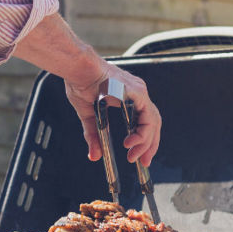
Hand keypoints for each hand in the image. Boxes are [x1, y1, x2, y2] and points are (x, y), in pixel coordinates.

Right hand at [13, 13, 161, 165]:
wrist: (79, 69)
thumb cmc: (81, 83)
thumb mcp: (89, 115)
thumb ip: (94, 135)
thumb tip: (95, 155)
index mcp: (129, 96)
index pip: (144, 120)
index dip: (144, 138)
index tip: (139, 154)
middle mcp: (138, 93)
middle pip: (153, 123)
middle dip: (150, 145)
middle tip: (143, 162)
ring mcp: (140, 92)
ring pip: (153, 122)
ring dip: (147, 143)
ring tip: (135, 156)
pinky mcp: (138, 94)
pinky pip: (148, 118)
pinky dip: (143, 134)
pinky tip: (132, 143)